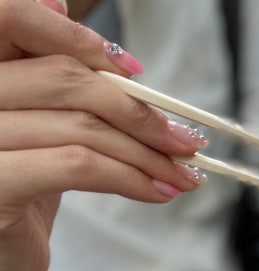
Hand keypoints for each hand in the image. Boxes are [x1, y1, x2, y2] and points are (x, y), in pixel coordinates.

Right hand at [0, 0, 207, 270]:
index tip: (136, 73)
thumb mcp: (36, 146)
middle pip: (65, 78)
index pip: (13, 19)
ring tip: (184, 175)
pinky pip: (77, 165)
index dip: (79, 39)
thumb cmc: (11, 209)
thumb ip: (62, 104)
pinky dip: (130, 177)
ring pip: (81, 125)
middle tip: (186, 142)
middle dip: (140, 113)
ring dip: (147, 153)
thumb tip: (118, 65)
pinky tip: (158, 192)